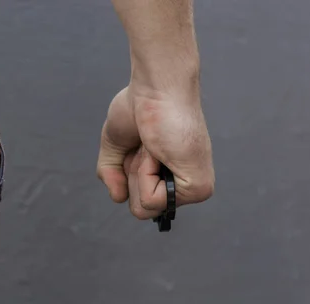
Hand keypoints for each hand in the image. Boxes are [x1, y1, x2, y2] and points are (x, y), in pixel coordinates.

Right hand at [97, 84, 214, 219]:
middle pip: (139, 211)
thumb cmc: (138, 107)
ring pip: (145, 208)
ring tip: (152, 146)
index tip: (139, 146)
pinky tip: (158, 149)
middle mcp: (183, 185)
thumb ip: (111, 175)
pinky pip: (153, 201)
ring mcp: (193, 189)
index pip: (138, 204)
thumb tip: (118, 198)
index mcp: (169, 177)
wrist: (155, 87)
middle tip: (145, 147)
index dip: (127, 177)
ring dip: (137, 174)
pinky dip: (144, 172)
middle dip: (131, 178)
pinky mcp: (198, 187)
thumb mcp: (114, 146)